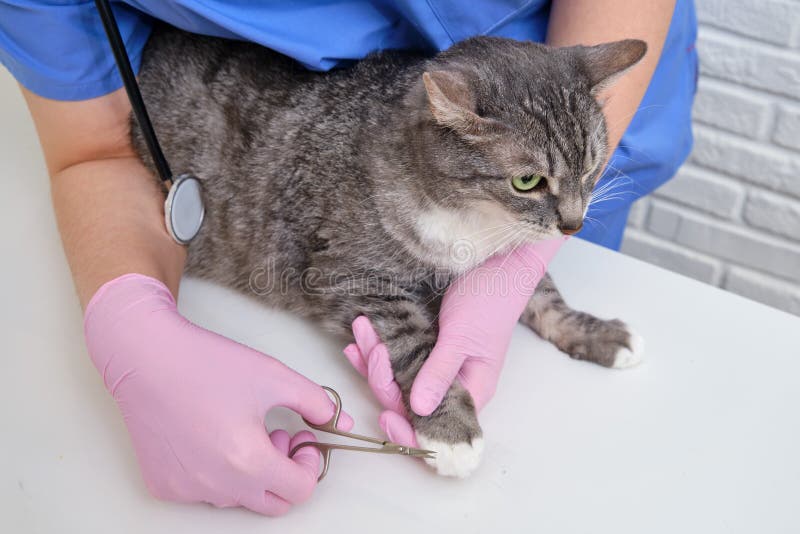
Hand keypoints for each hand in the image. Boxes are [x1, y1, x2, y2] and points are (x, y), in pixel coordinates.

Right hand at [84, 274, 351, 515]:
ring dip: (250, 472)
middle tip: (276, 433)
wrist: (146, 357)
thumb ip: (316, 402)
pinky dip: (215, 473)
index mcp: (247, 462)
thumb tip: (341, 423)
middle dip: (284, 471)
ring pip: (238, 498)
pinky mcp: (163, 486)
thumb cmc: (208, 364)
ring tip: (239, 429)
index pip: (300, 490)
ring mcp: (186, 491)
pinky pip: (203, 492)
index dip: (309, 463)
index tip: (301, 436)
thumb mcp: (275, 376)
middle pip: (273, 502)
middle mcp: (215, 487)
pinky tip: (208, 435)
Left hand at [344, 238, 565, 443]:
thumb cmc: (490, 300)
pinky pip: (394, 358)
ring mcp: (434, 366)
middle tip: (374, 350)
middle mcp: (450, 386)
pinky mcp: (423, 347)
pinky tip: (358, 341)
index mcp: (470, 392)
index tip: (386, 418)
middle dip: (383, 381)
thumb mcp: (462, 338)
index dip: (409, 433)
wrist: (496, 263)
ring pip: (395, 380)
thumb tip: (418, 410)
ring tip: (361, 333)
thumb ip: (440, 373)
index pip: (437, 431)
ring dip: (373, 361)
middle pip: (407, 404)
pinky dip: (375, 351)